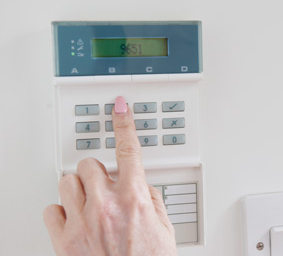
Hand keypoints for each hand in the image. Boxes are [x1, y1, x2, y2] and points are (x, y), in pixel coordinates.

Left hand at [43, 96, 176, 255]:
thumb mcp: (165, 229)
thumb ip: (152, 199)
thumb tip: (141, 186)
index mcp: (134, 200)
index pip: (129, 150)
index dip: (124, 123)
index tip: (119, 108)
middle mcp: (106, 207)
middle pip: (90, 163)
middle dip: (98, 170)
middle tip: (105, 184)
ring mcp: (83, 223)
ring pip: (67, 181)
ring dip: (78, 187)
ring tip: (90, 201)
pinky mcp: (64, 241)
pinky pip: (50, 210)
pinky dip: (60, 211)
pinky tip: (74, 218)